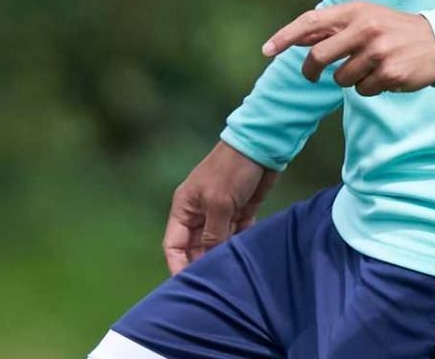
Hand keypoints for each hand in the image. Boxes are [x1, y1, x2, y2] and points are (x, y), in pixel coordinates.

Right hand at [162, 140, 276, 274]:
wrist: (261, 145)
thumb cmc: (232, 170)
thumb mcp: (219, 203)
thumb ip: (211, 236)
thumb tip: (207, 264)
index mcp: (185, 207)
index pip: (173, 246)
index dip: (178, 267)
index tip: (189, 289)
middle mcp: (199, 213)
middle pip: (194, 250)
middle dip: (203, 267)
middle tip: (216, 287)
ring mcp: (219, 213)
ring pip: (216, 246)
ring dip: (223, 259)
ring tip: (232, 278)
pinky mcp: (239, 212)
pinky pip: (235, 239)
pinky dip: (239, 248)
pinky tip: (246, 260)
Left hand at [262, 1, 434, 95]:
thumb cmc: (391, 30)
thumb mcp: (364, 18)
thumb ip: (332, 28)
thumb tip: (296, 38)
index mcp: (355, 11)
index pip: (310, 22)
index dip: (285, 36)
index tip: (266, 50)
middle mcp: (365, 28)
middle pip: (319, 57)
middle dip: (311, 71)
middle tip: (311, 77)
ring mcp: (378, 51)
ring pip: (341, 79)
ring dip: (351, 79)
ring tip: (370, 67)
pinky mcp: (390, 73)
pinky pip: (363, 91)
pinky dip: (369, 88)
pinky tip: (385, 76)